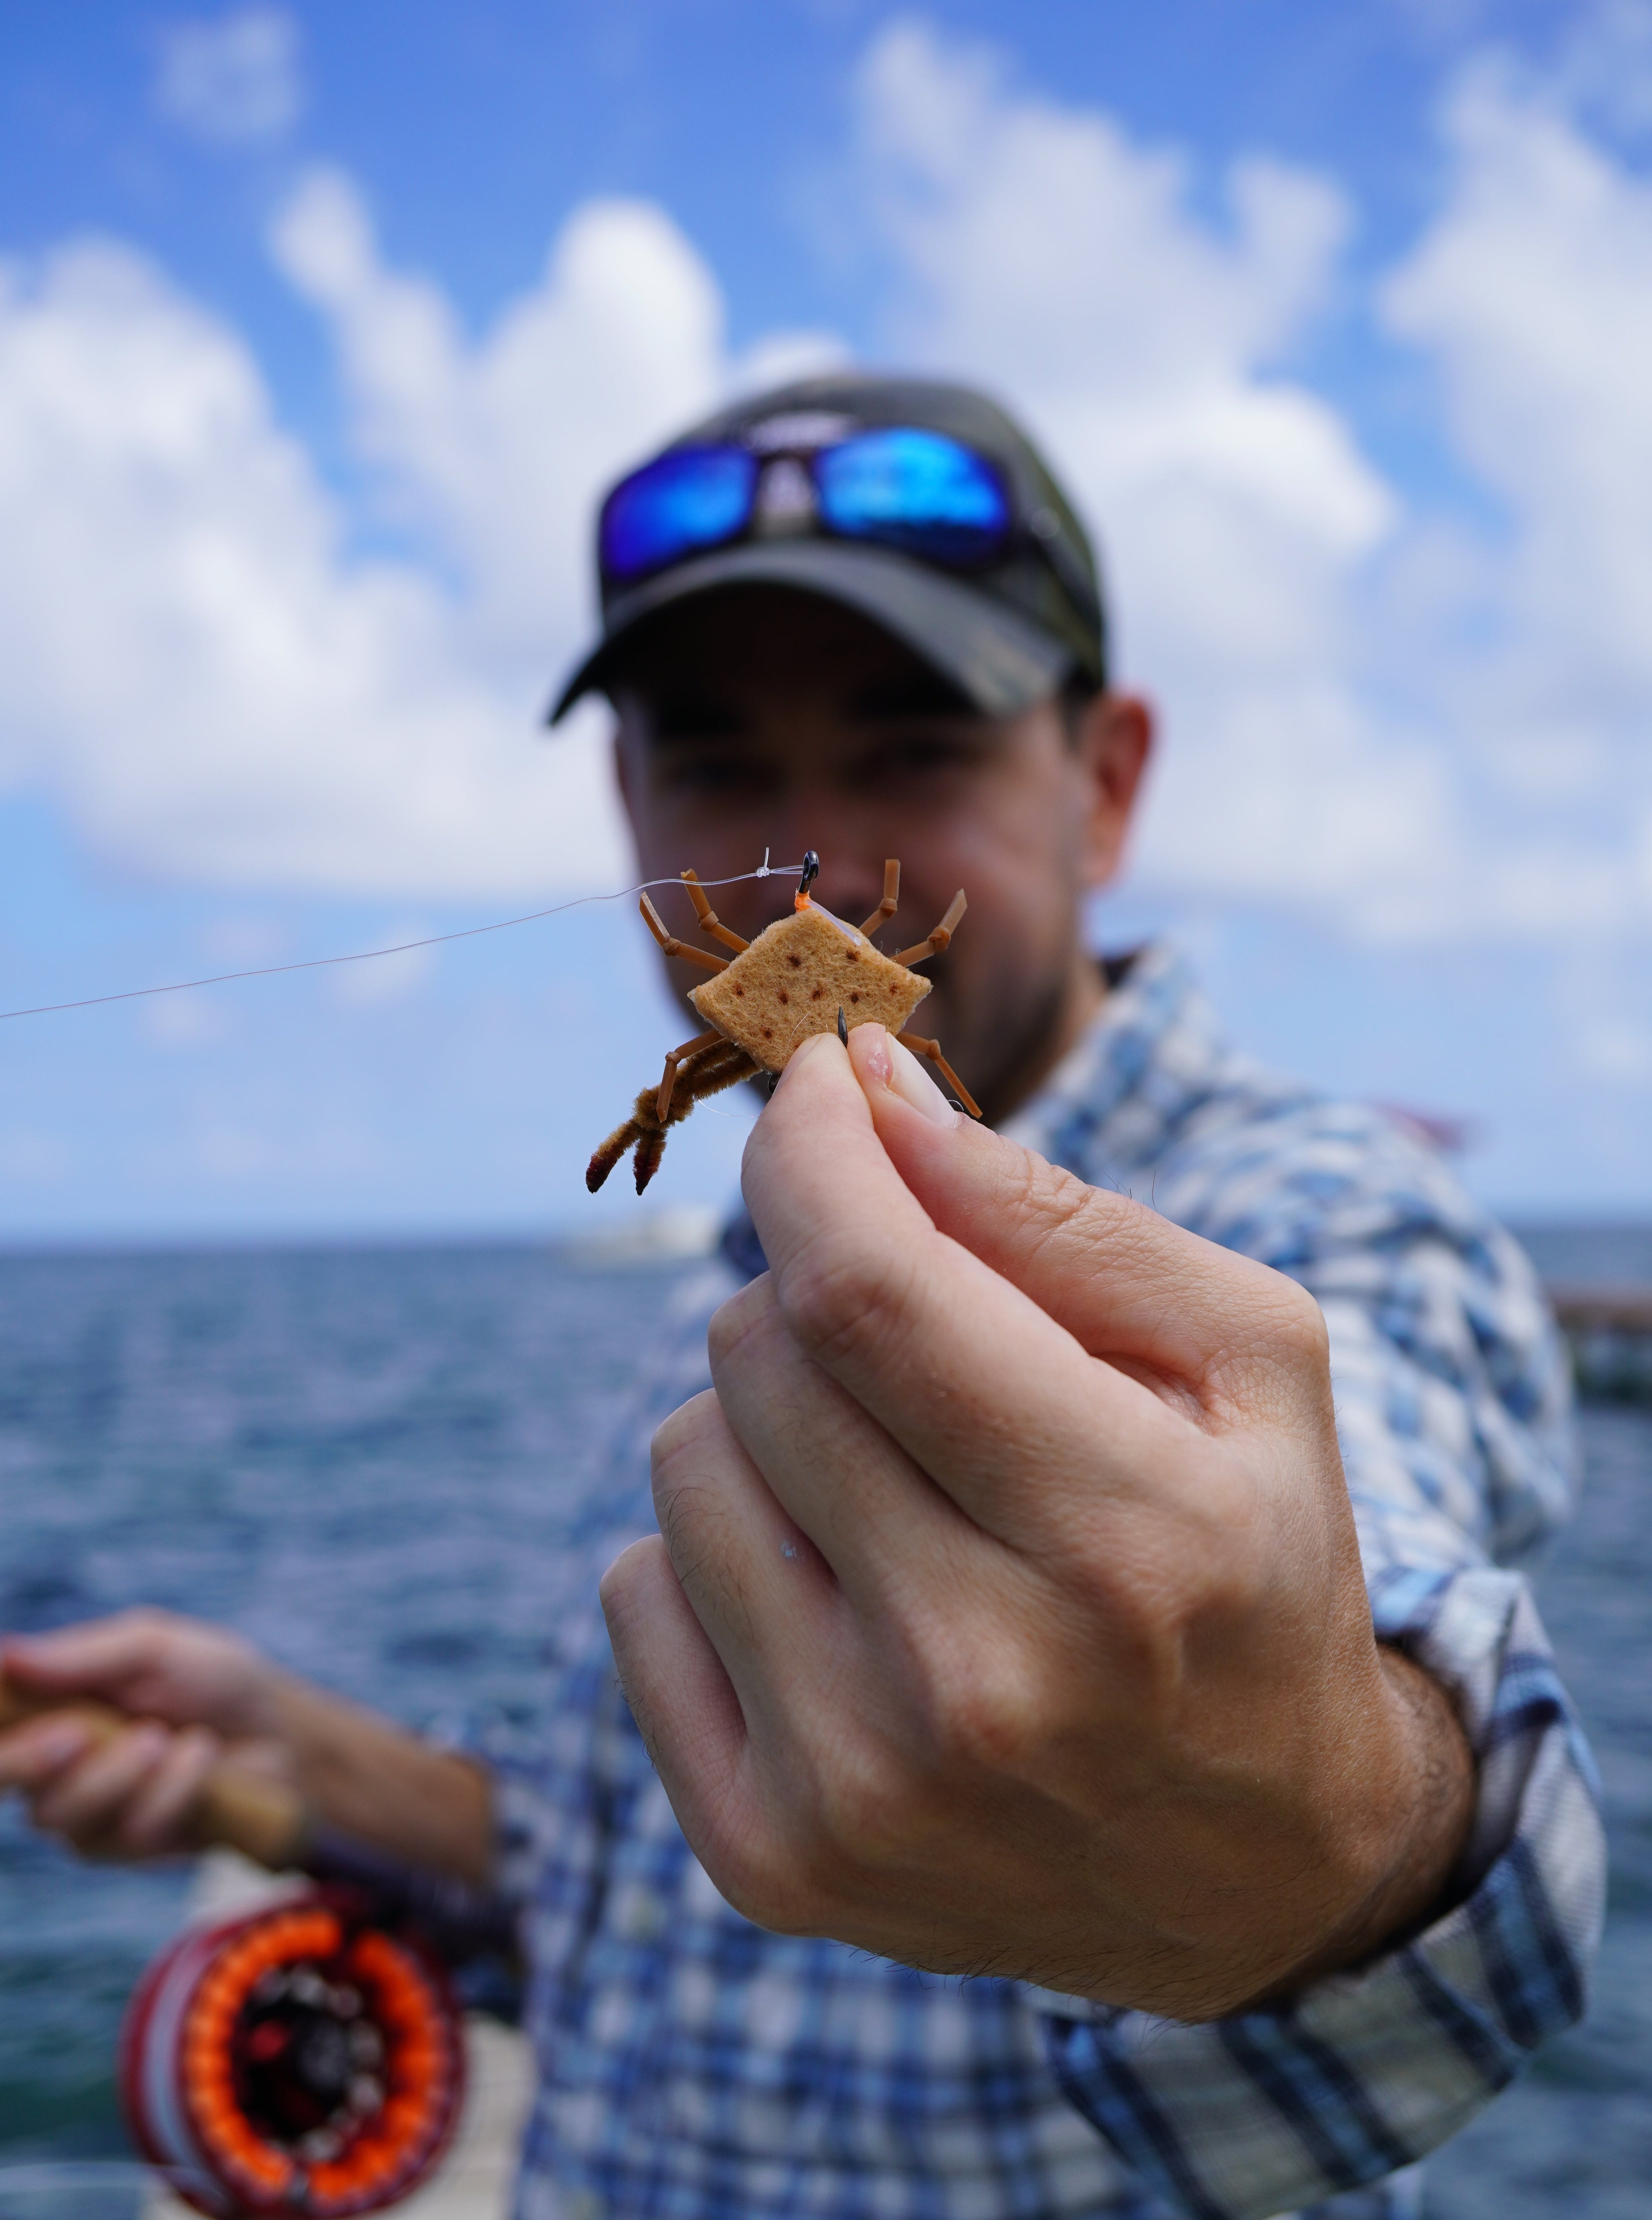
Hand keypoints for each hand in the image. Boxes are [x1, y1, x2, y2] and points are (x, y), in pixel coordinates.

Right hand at [0, 1610, 286, 1858]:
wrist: (278, 1730)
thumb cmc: (210, 1679)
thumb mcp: (155, 1648)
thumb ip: (83, 1656)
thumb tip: (5, 1655)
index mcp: (47, 1710)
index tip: (14, 1711)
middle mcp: (53, 1768)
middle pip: (3, 1778)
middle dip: (32, 1760)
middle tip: (76, 1732)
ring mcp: (87, 1814)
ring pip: (64, 1813)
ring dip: (121, 1772)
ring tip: (164, 1736)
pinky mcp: (130, 1847)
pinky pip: (131, 1830)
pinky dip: (173, 1788)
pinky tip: (200, 1754)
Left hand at [602, 1025, 1473, 2019]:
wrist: (1256, 1865)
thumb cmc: (1250, 1560)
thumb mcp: (1243, 1358)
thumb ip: (1054, 1214)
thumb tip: (860, 1087)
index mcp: (1125, 1534)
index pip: (869, 1288)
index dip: (810, 1149)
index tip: (814, 1082)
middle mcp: (978, 1678)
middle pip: (761, 1354)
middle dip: (820, 1290)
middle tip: (922, 1351)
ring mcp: (856, 1786)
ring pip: (682, 1457)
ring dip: (768, 1425)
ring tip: (897, 1490)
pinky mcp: (767, 1858)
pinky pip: (633, 1589)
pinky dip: (718, 1550)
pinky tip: (839, 1596)